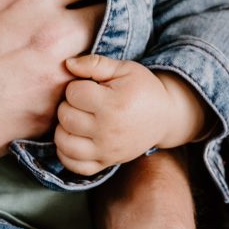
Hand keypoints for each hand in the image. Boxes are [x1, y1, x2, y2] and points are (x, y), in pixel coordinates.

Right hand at [0, 0, 105, 172]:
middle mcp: (51, 37)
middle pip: (111, 16)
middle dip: (108, 13)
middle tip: (96, 17)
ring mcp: (53, 82)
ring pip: (102, 63)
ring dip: (96, 57)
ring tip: (81, 57)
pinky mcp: (47, 120)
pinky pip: (80, 101)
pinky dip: (76, 95)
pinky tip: (61, 92)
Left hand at [56, 55, 208, 174]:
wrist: (164, 117)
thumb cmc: (142, 89)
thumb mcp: (124, 69)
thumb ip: (95, 63)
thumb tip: (67, 64)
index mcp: (113, 104)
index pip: (73, 93)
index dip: (76, 86)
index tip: (88, 87)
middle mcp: (108, 130)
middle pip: (66, 117)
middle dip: (68, 106)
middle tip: (81, 103)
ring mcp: (106, 150)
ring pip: (64, 143)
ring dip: (63, 129)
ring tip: (75, 120)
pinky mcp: (105, 163)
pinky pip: (74, 165)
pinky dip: (66, 154)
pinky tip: (73, 140)